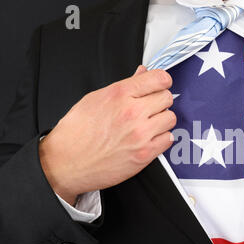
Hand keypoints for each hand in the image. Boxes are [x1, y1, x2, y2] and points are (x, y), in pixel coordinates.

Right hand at [39, 66, 175, 204]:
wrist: (66, 162)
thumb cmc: (76, 132)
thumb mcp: (95, 99)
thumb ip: (124, 86)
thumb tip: (142, 74)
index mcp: (119, 94)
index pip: (159, 79)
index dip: (162, 81)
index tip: (160, 85)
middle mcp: (132, 112)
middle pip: (167, 98)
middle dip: (160, 101)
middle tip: (150, 107)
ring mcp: (140, 134)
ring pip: (170, 118)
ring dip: (162, 120)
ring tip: (148, 124)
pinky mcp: (144, 154)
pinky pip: (168, 139)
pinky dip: (162, 138)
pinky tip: (149, 138)